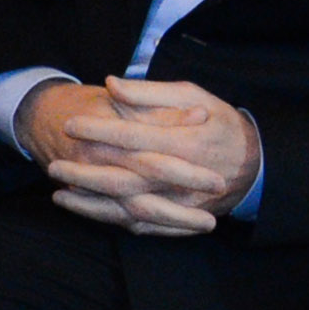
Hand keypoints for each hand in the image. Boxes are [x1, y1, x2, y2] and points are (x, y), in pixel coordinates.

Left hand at [34, 75, 262, 236]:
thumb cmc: (219, 122)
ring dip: (92, 205)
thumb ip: (150, 93)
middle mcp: (184, 179)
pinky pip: (143, 226)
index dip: (100, 130)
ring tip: (58, 194)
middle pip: (128, 179)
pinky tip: (84, 210)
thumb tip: (111, 83)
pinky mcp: (180, 218)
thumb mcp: (192, 95)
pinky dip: (111, 220)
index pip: (135, 136)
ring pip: (131, 209)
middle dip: (87, 175)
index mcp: (187, 142)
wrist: (255, 163)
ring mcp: (183, 204)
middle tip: (53, 165)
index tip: (69, 124)